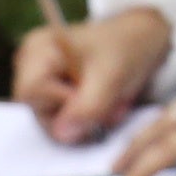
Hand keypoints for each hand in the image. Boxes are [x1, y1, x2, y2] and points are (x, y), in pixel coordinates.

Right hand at [12, 6, 170, 145]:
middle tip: (113, 106)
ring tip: (114, 104)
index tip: (93, 94)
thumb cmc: (127, 46)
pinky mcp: (58, 100)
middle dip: (81, 117)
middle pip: (41, 113)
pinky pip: (68, 126)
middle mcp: (31, 68)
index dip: (61, 103)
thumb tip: (62, 134)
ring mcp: (44, 85)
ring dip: (90, 122)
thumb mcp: (112, 74)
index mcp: (37, 50)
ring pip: (56, 125)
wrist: (145, 40)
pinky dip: (92, 121)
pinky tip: (109, 106)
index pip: (30, 93)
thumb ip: (89, 105)